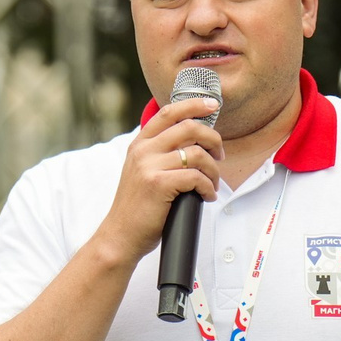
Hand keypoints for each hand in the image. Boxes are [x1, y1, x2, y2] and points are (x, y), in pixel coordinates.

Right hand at [93, 95, 225, 263]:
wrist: (121, 235)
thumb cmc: (138, 207)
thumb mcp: (141, 171)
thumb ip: (159, 153)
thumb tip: (195, 142)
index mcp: (140, 144)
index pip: (169, 112)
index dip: (194, 104)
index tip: (212, 104)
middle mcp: (143, 151)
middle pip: (189, 128)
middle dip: (213, 140)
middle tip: (220, 155)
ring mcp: (150, 166)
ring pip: (198, 154)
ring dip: (214, 170)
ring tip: (212, 184)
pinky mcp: (159, 184)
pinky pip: (196, 177)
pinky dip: (208, 188)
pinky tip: (206, 196)